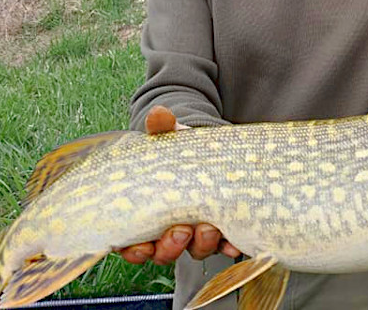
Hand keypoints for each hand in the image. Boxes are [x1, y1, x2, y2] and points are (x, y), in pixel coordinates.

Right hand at [118, 106, 241, 264]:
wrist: (212, 148)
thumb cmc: (181, 148)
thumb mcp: (170, 137)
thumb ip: (162, 128)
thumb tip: (158, 114)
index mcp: (147, 214)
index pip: (133, 244)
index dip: (135, 250)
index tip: (141, 245)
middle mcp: (169, 230)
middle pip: (164, 253)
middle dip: (170, 247)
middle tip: (181, 230)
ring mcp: (197, 233)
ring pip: (194, 251)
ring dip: (200, 245)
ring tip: (208, 228)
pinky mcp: (222, 229)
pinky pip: (225, 246)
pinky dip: (229, 247)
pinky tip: (234, 244)